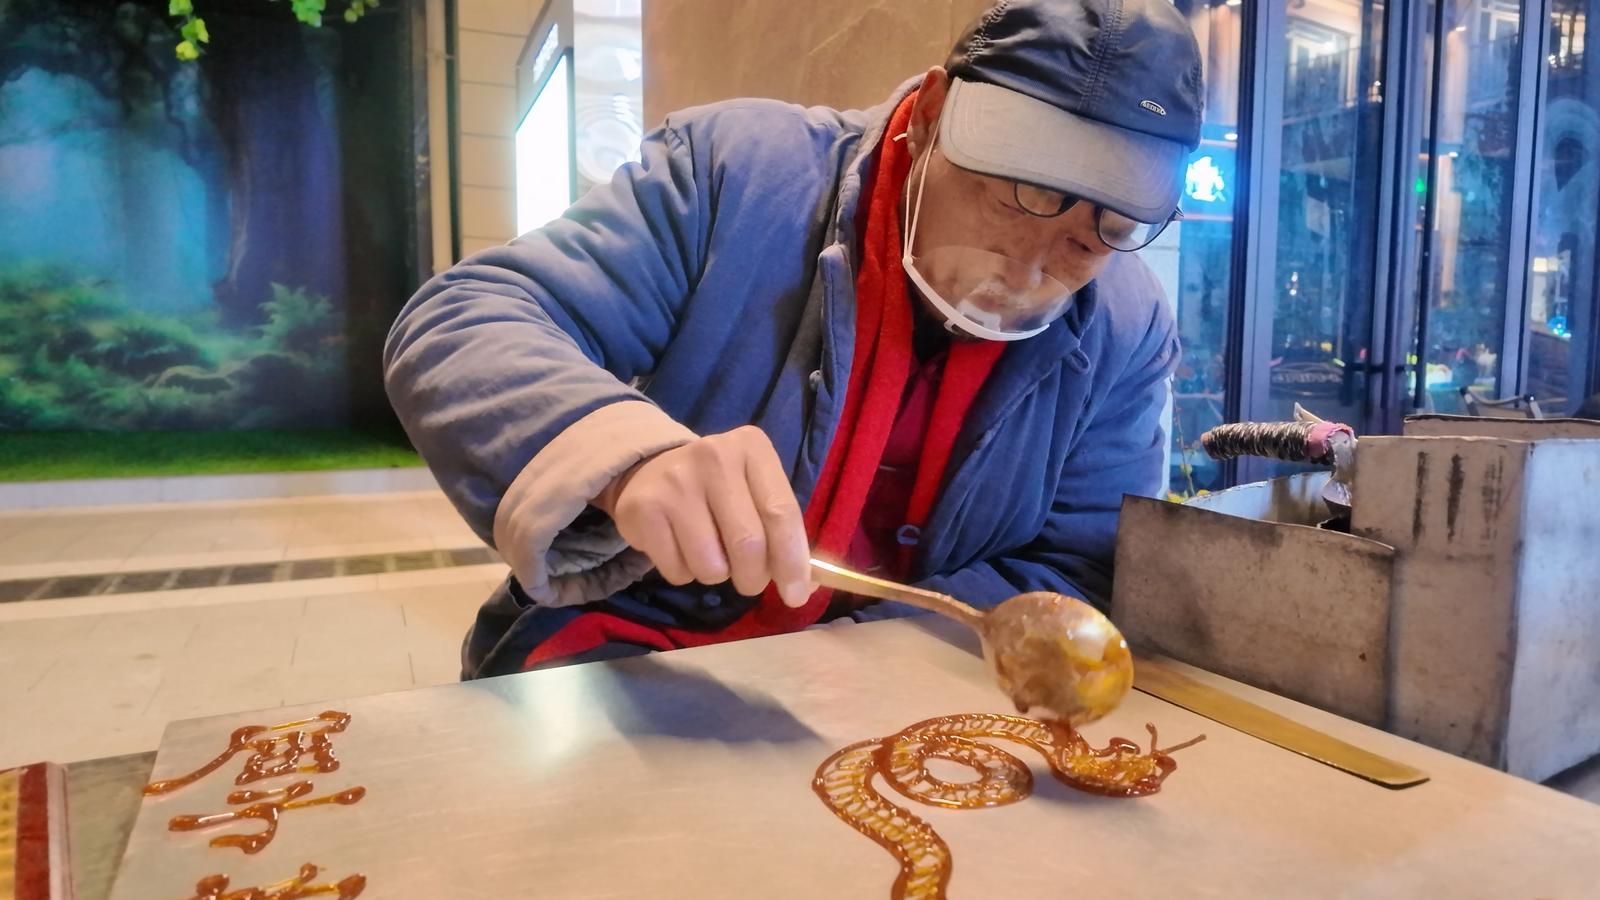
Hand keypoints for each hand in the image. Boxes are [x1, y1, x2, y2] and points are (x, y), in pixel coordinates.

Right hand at [594, 426, 813, 606]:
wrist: (650, 472)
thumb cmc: (718, 489)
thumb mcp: (755, 492)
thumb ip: (783, 532)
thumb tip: (804, 587)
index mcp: (752, 447)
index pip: (781, 513)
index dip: (792, 562)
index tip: (796, 595)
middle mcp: (714, 456)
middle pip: (748, 544)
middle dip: (754, 578)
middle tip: (749, 581)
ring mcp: (675, 481)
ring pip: (712, 566)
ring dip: (716, 575)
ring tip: (709, 554)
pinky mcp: (644, 509)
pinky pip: (678, 571)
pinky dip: (685, 574)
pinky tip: (679, 548)